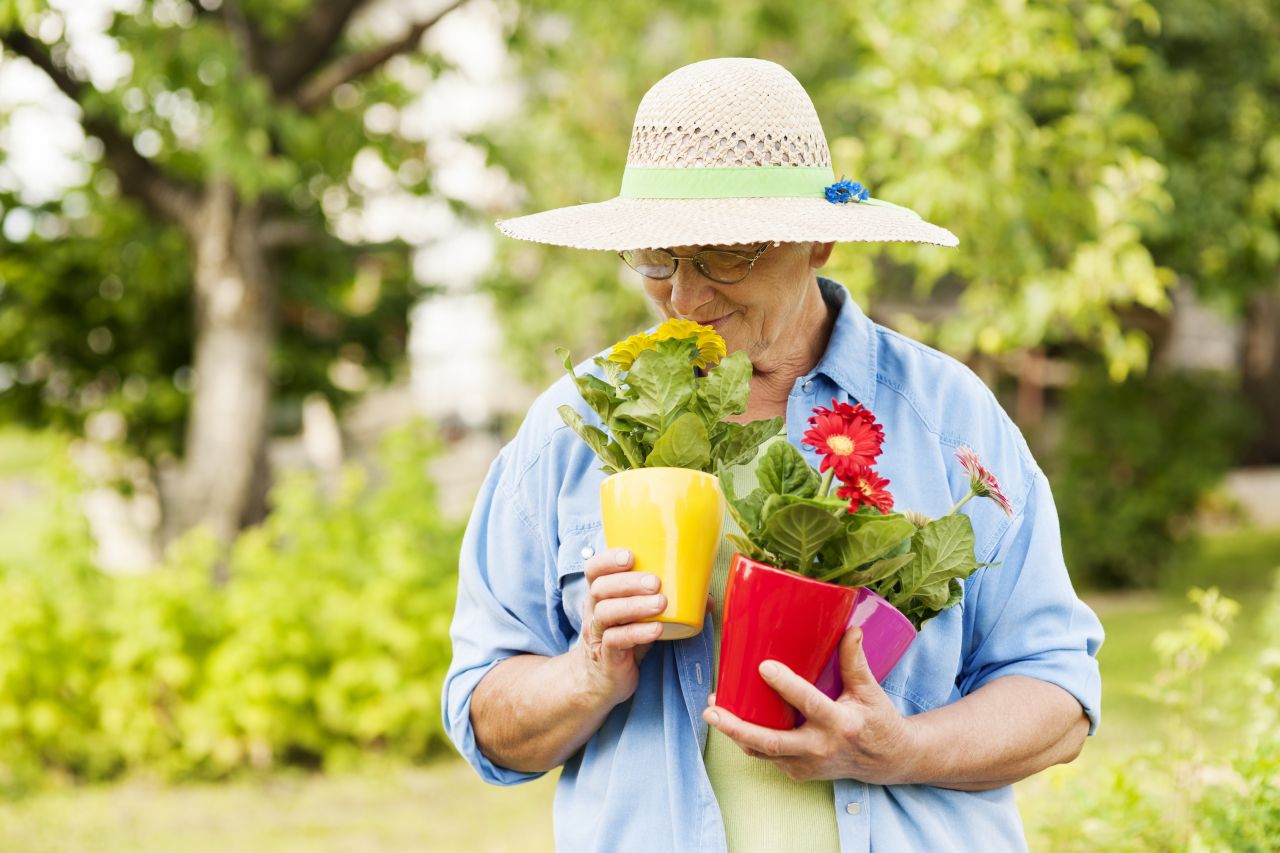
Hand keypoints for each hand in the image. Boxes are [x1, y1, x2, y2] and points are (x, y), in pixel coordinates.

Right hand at [578, 547, 665, 706]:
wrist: (602, 681)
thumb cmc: (624, 640)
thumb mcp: (640, 619)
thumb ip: (666, 605)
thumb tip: (706, 597)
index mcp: (601, 595)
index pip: (594, 570)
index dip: (608, 559)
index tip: (630, 555)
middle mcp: (593, 611)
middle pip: (601, 589)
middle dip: (628, 581)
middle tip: (655, 582)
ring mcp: (597, 634)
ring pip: (606, 613)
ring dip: (635, 605)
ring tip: (661, 603)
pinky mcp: (606, 656)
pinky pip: (616, 641)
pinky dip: (637, 633)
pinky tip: (656, 629)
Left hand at [702, 627, 920, 783]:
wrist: (888, 761)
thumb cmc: (878, 720)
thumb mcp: (870, 690)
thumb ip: (854, 660)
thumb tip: (850, 627)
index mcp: (841, 724)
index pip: (809, 703)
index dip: (786, 686)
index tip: (764, 666)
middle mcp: (821, 748)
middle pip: (773, 742)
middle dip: (738, 727)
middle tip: (712, 709)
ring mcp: (809, 764)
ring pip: (764, 753)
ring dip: (736, 734)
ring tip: (713, 711)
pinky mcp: (800, 772)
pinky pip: (769, 757)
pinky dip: (749, 741)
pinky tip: (733, 721)